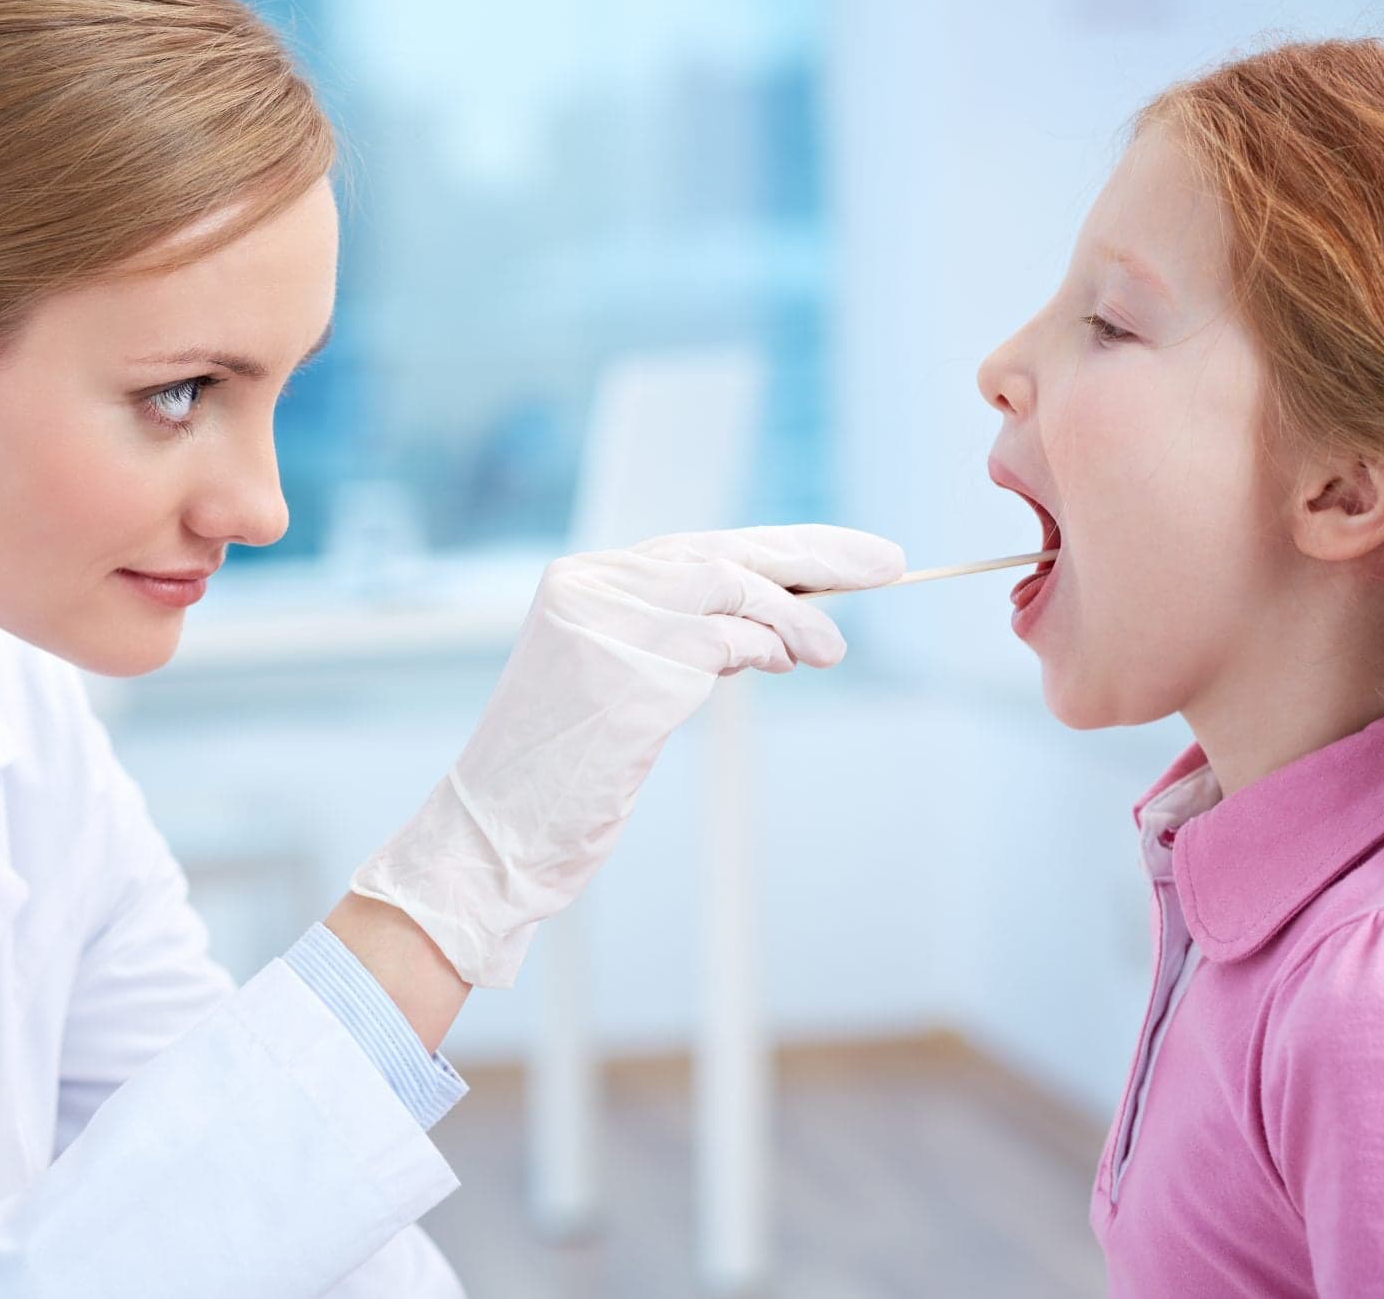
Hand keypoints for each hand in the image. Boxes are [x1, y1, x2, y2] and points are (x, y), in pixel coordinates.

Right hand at [348, 524, 907, 986]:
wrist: (495, 836)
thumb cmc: (565, 771)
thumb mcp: (620, 683)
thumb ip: (682, 637)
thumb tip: (783, 613)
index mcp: (582, 581)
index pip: (703, 546)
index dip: (787, 548)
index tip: (853, 556)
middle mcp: (589, 588)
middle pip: (724, 552)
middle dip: (816, 557)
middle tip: (888, 564)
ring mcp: (603, 628)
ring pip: (729, 588)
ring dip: (794, 618)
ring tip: (829, 650)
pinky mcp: (624, 678)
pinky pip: (719, 644)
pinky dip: (763, 649)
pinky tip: (782, 665)